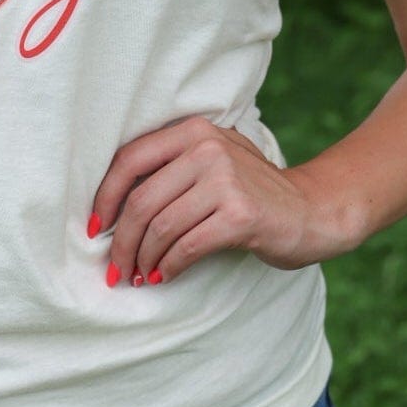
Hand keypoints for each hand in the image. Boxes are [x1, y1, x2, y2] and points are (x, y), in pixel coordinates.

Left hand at [89, 115, 356, 285]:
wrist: (312, 210)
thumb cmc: (252, 191)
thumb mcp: (214, 160)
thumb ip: (172, 167)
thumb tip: (111, 205)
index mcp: (194, 131)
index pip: (130, 159)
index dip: (105, 196)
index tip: (95, 226)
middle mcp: (207, 149)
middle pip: (141, 199)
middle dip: (121, 240)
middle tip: (114, 268)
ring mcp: (225, 180)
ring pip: (161, 226)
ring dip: (143, 258)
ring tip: (139, 275)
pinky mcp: (240, 215)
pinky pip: (187, 246)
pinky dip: (169, 266)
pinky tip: (164, 276)